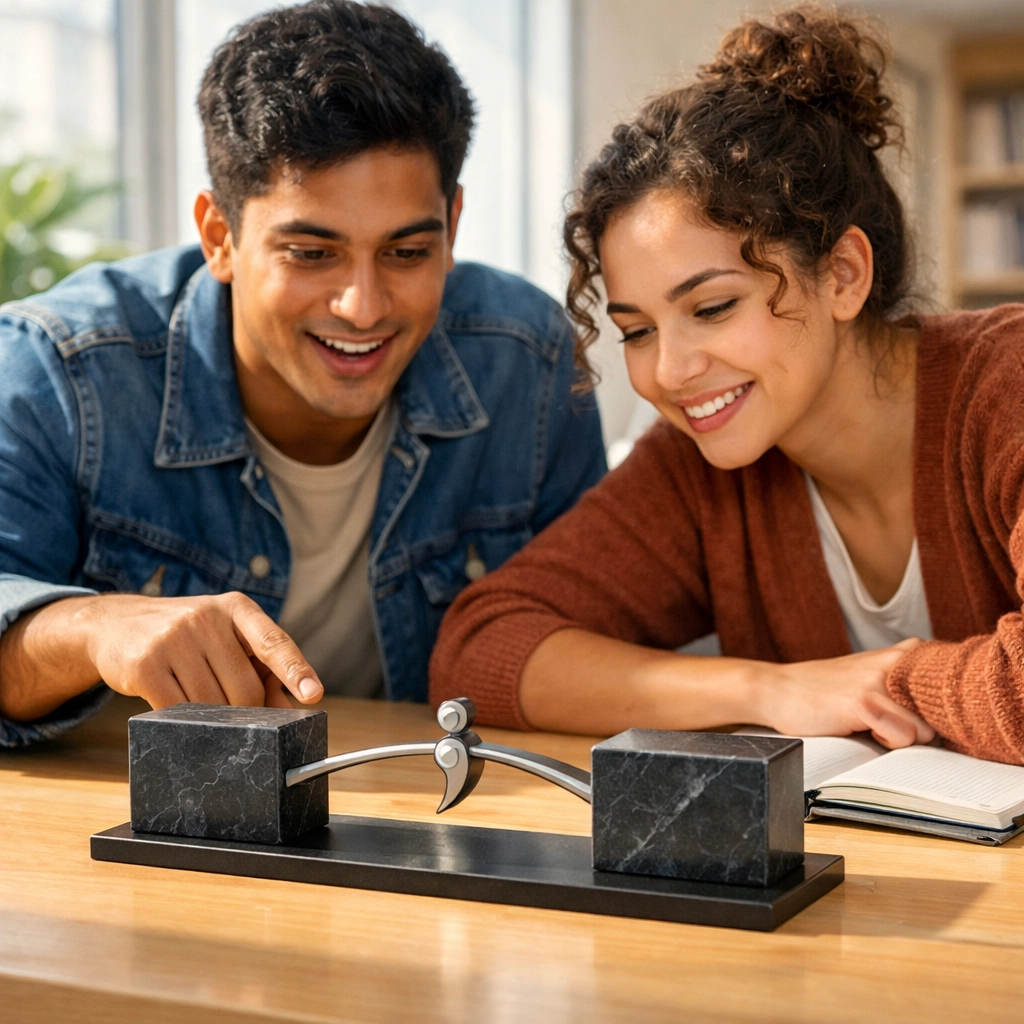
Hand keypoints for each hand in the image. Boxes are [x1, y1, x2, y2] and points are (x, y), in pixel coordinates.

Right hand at [80, 592, 322, 709]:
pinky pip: (178, 712)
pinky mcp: (145, 665)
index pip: (273, 641)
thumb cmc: (187, 636)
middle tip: (230, 709)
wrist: (117, 624)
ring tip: (196, 700)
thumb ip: (260, 666)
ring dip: (211, 717)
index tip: (313, 694)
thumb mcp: (225, 637)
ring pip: (213, 705)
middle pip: (245, 689)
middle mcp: (206, 618)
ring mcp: (173, 639)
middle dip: (245, 710)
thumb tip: (290, 706)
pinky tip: (173, 704)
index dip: (295, 670)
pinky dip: (182, 720)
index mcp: (236, 608)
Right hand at [756, 639, 934, 748]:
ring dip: (901, 738)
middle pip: (942, 716)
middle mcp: (896, 661)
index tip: (913, 718)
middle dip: (920, 729)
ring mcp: (879, 680)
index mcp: (904, 654)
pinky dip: (885, 741)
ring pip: (925, 731)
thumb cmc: (824, 691)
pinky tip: (861, 728)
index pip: (951, 691)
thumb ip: (906, 682)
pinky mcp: (863, 701)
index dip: (936, 715)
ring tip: (871, 725)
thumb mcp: (871, 675)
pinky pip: (902, 737)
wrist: (778, 689)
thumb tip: (946, 713)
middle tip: (886, 723)